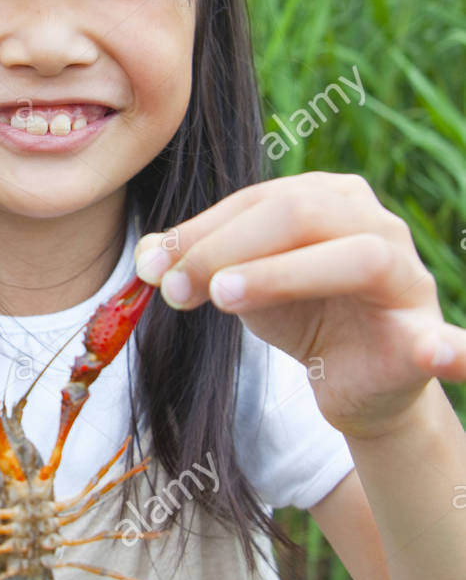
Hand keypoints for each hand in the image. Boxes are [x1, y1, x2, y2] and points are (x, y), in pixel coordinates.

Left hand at [134, 171, 465, 440]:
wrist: (353, 381)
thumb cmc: (299, 314)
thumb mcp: (241, 283)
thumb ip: (198, 263)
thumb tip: (145, 257)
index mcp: (330, 199)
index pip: (260, 199)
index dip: (200, 230)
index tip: (150, 266)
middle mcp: (375, 225)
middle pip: (303, 212)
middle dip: (229, 247)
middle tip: (176, 287)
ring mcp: (408, 279)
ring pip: (360, 257)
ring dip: (287, 274)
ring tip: (227, 298)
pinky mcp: (424, 339)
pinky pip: (446, 341)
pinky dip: (452, 348)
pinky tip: (438, 353)